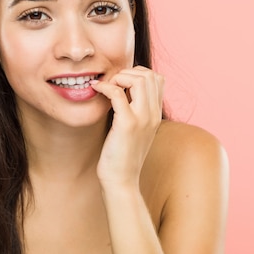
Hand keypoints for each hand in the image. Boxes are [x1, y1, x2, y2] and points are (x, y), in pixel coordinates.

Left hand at [90, 66, 164, 189]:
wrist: (122, 181)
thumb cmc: (122, 156)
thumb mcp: (135, 130)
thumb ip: (134, 111)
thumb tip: (120, 92)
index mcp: (156, 114)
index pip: (158, 78)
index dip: (138, 73)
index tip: (121, 83)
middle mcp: (153, 114)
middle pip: (149, 75)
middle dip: (128, 72)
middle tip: (112, 84)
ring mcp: (142, 119)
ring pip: (138, 79)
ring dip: (119, 77)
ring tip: (106, 87)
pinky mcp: (127, 125)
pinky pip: (118, 93)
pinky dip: (105, 86)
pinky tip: (95, 89)